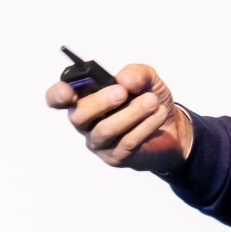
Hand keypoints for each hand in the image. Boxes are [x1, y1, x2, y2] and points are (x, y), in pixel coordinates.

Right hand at [45, 63, 193, 171]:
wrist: (173, 126)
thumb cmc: (149, 99)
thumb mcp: (147, 79)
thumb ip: (136, 74)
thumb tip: (124, 79)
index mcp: (85, 97)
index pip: (57, 98)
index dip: (57, 95)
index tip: (69, 90)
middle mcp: (86, 122)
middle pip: (78, 116)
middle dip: (100, 102)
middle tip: (122, 92)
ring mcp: (99, 142)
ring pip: (104, 130)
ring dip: (130, 113)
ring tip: (152, 101)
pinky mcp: (116, 157)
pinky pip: (127, 142)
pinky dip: (145, 126)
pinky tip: (158, 114)